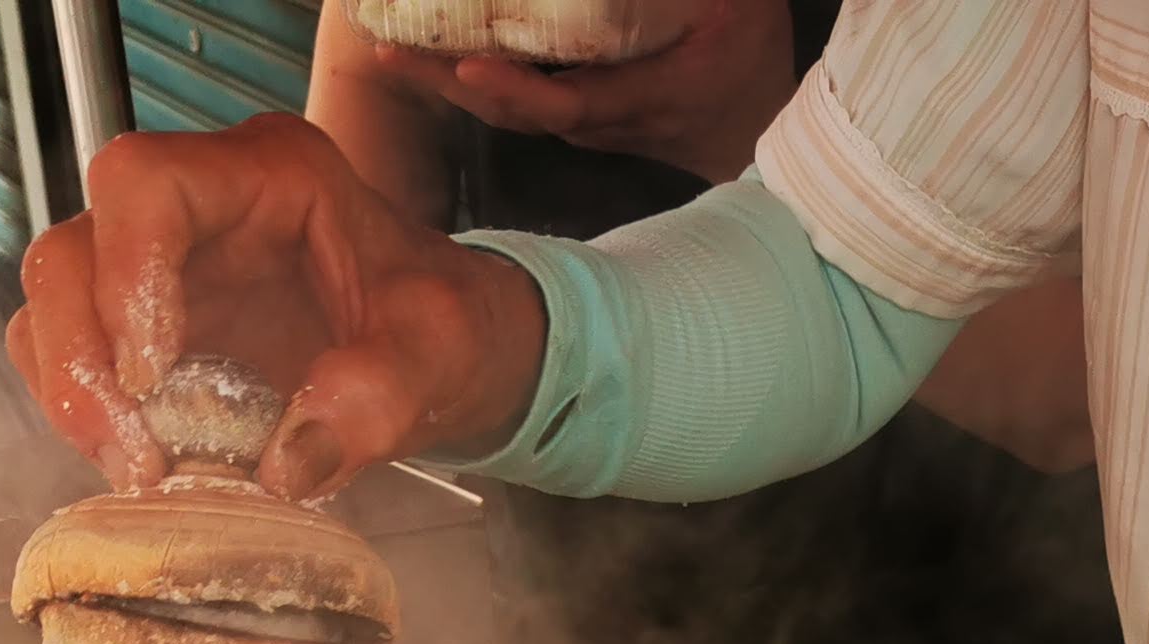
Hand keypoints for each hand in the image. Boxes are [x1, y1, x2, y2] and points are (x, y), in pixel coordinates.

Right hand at [7, 114, 548, 498]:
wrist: (445, 353)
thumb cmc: (444, 325)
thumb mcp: (440, 353)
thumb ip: (378, 399)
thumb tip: (287, 466)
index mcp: (268, 175)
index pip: (145, 184)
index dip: (127, 274)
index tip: (152, 373)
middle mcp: (196, 210)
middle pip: (73, 252)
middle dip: (83, 359)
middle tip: (138, 453)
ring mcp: (160, 269)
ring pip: (54, 307)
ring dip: (74, 396)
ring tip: (141, 469)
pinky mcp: (145, 332)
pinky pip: (71, 361)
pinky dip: (88, 418)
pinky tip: (145, 464)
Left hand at [368, 0, 799, 183]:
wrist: (759, 126)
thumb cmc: (747, 57)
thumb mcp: (730, 4)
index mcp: (642, 96)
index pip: (564, 100)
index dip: (513, 88)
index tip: (466, 64)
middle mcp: (601, 120)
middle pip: (514, 109)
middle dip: (449, 80)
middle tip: (390, 46)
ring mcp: (584, 123)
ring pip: (508, 107)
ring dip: (450, 76)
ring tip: (393, 43)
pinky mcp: (576, 116)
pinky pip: (516, 98)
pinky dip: (474, 72)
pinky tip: (438, 45)